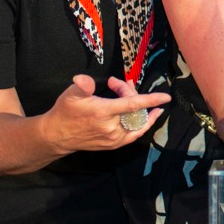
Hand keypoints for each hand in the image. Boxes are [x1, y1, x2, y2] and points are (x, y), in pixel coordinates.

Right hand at [40, 75, 168, 153]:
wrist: (57, 136)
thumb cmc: (65, 112)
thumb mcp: (71, 94)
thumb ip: (81, 86)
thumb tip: (84, 79)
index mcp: (103, 113)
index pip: (132, 105)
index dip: (150, 100)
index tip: (166, 97)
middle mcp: (112, 127)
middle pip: (134, 108)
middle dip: (129, 92)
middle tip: (117, 84)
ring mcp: (114, 138)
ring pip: (136, 120)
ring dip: (137, 106)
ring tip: (130, 93)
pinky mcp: (115, 144)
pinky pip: (135, 133)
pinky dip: (145, 123)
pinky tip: (152, 115)